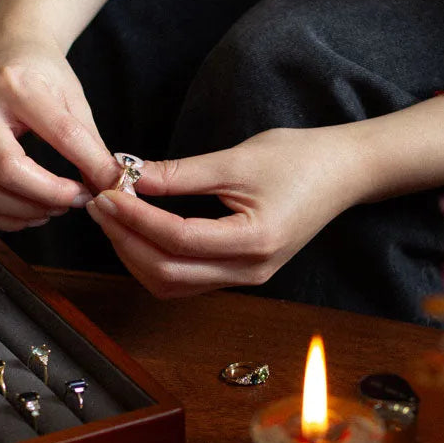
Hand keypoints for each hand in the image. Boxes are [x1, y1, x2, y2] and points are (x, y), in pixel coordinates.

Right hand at [0, 34, 121, 230]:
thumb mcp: (73, 99)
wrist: (5, 52)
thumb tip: (112, 189)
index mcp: (16, 85)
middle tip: (72, 202)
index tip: (103, 189)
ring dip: (21, 213)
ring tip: (51, 210)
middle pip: (6, 170)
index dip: (87, 168)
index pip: (58, 135)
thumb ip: (91, 146)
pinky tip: (27, 212)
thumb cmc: (42, 75)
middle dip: (46, 197)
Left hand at [85, 127, 363, 297]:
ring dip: (135, 254)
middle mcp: (248, 271)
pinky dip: (155, 258)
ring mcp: (244, 278)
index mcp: (253, 242)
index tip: (107, 192)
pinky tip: (139, 228)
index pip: (178, 239)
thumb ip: (180, 173)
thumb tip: (129, 176)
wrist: (344, 173)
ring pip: (172, 284)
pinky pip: (186, 279)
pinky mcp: (239, 274)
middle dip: (126, 240)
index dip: (135, 218)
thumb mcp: (236, 159)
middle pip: (167, 274)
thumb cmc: (299, 159)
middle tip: (99, 204)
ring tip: (114, 216)